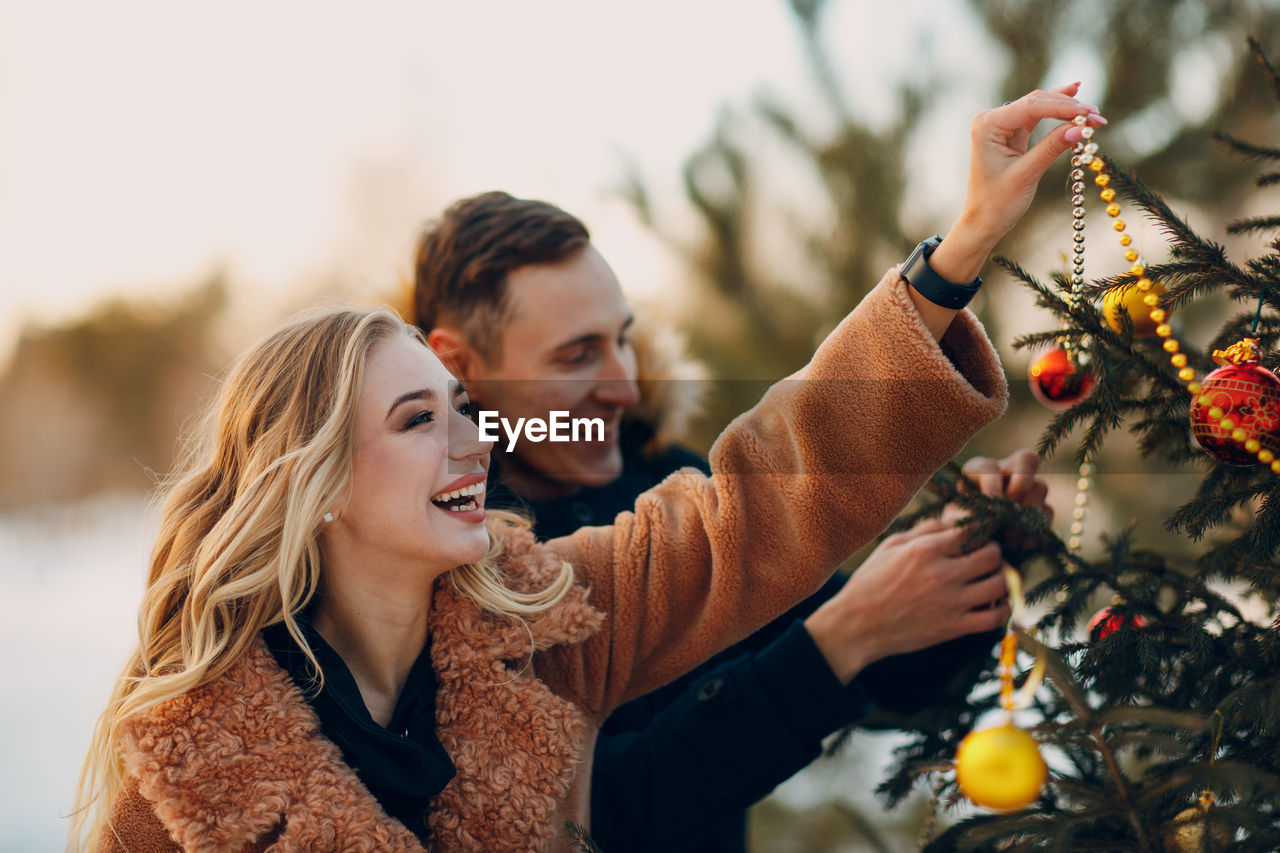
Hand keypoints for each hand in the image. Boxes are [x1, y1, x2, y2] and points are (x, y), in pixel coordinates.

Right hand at [804, 518, 1009, 683]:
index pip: (972, 531)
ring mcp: (949, 603)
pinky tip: (995, 604)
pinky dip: (1002, 610)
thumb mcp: (890, 546)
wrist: (857, 625)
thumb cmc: (870, 582)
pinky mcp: (953, 628)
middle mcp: (941, 574)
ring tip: (991, 579)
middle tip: (986, 558)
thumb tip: (952, 523)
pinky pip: (994, 618)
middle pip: (993, 556)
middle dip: (993, 553)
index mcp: (925, 550)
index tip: (976, 538)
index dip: (979, 532)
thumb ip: (924, 530)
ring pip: (999, 585)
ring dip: (1001, 580)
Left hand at [929, 83, 1107, 286]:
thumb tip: (1081, 128)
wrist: (983, 222)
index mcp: (988, 125)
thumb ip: (1052, 148)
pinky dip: (1056, 113)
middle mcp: (991, 120)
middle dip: (1068, 108)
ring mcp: (1000, 125)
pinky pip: (1036, 118)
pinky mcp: (1009, 134)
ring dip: (1066, 110)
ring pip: (1039, 108)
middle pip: (1037, 103)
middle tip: (1098, 116)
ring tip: (1094, 114)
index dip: (1064, 107)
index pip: (1032, 107)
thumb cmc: (997, 203)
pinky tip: (1074, 94)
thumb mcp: (1026, 174)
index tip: (1091, 113)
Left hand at [948, 448, 1053, 553]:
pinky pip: (1048, 512)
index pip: (988, 466)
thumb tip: (993, 512)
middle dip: (1020, 486)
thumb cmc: (963, 529)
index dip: (991, 482)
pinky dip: (1036, 528)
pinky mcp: (1039, 509)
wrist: (976, 548)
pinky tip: (1022, 544)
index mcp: (980, 471)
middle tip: (1009, 511)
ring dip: (1027, 512)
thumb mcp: (959, 520)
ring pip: (1040, 486)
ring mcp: (1027, 488)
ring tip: (1010, 536)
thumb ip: (970, 514)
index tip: (989, 502)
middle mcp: (1007, 473)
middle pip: (1026, 460)